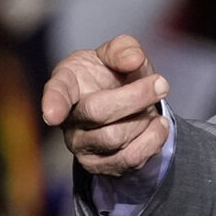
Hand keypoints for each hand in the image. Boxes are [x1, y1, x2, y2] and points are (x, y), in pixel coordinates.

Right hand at [42, 34, 170, 176]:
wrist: (128, 104)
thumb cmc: (114, 74)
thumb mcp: (118, 53)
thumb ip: (124, 49)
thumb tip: (133, 60)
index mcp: (66, 83)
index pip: (57, 93)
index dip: (53, 103)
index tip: (53, 115)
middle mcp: (68, 119)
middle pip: (98, 113)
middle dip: (137, 97)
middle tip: (162, 84)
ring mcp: (81, 146)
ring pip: (116, 138)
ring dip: (144, 119)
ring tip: (151, 108)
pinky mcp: (99, 166)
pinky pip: (129, 160)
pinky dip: (153, 140)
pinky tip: (158, 125)